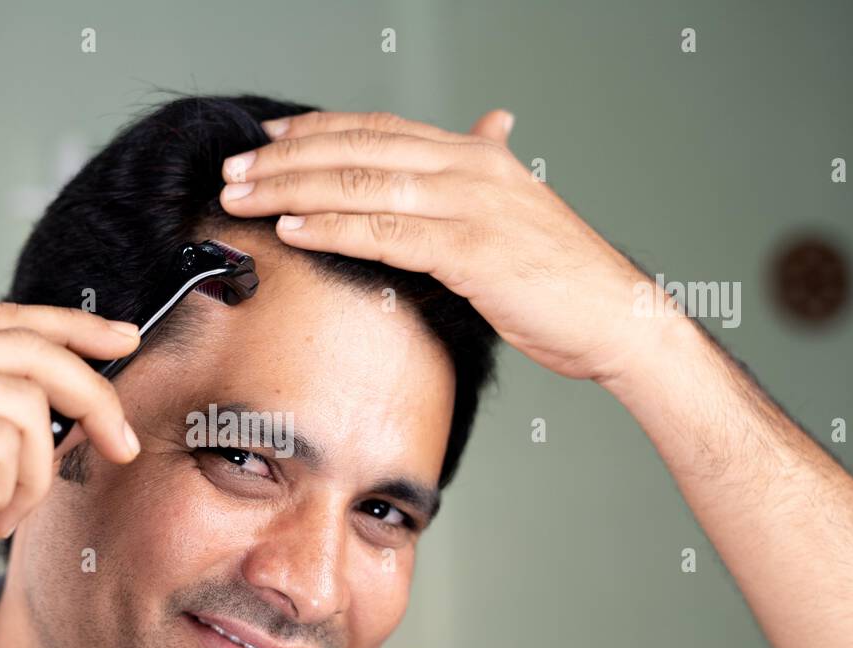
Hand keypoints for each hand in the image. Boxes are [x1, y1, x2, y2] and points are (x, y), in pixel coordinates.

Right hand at [0, 303, 141, 647]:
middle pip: (28, 350)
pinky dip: (0, 495)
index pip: (2, 321)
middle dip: (93, 398)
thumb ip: (0, 427)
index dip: (69, 326)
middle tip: (121, 447)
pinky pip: (2, 447)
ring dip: (30, 476)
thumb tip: (81, 407)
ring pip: (25, 406)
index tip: (123, 339)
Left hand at [219, 109, 668, 384]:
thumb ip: (492, 166)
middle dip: (286, 159)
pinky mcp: (471, 249)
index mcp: (476, 155)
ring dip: (292, 190)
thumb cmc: (563, 277)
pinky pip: (386, 234)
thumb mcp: (523, 206)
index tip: (266, 141)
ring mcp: (471, 204)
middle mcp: (470, 167)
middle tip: (235, 171)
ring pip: (361, 185)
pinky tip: (294, 228)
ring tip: (243, 198)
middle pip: (357, 150)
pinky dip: (333, 228)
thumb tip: (490, 125)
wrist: (618, 318)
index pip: (378, 129)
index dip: (316, 130)